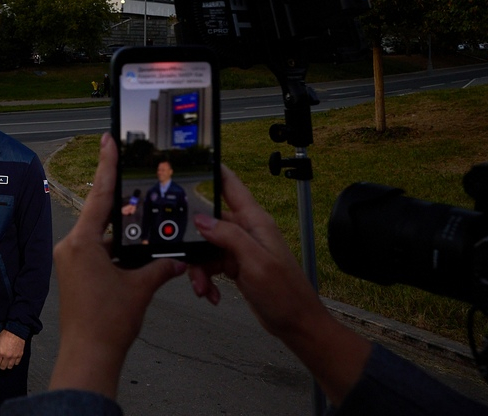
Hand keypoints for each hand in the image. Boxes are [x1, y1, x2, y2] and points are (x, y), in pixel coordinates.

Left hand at [0, 330, 25, 369]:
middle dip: (0, 366)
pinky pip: (16, 363)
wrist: (16, 330)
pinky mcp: (20, 355)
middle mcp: (7, 356)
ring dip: (7, 366)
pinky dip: (14, 363)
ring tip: (5, 362)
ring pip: (10, 367)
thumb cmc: (6, 334)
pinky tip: (12, 360)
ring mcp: (14, 356)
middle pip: (3, 367)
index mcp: (1, 352)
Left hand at [48, 132, 186, 399]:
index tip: (107, 140)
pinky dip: (114, 247)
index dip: (106, 165)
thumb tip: (178, 260)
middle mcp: (71, 246)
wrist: (89, 355)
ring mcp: (70, 260)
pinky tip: (134, 247)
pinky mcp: (73, 273)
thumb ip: (159, 267)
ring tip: (144, 216)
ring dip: (121, 229)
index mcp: (82, 242)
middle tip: (137, 175)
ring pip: (99, 233)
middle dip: (122, 200)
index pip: (99, 196)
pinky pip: (95, 249)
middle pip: (100, 213)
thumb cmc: (109, 322)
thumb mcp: (140, 288)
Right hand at [189, 164, 370, 404]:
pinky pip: (210, 265)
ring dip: (199, 268)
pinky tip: (211, 293)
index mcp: (255, 222)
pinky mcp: (236, 266)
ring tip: (204, 288)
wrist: (296, 324)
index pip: (231, 186)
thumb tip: (202, 219)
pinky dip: (206, 279)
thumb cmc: (286, 294)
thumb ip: (228, 236)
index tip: (192, 163)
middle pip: (208, 222)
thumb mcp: (255, 262)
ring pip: (205, 247)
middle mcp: (247, 231)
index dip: (214, 171)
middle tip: (191, 263)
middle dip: (195, 244)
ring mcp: (240, 249)